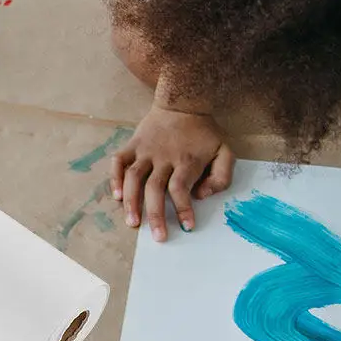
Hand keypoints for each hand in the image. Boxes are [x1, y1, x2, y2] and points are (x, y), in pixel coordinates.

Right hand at [112, 105, 233, 240]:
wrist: (182, 103)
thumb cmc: (204, 132)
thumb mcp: (225, 150)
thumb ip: (221, 176)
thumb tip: (202, 195)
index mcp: (187, 160)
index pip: (181, 189)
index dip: (184, 210)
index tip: (187, 227)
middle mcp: (163, 157)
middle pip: (155, 189)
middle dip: (156, 215)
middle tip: (158, 237)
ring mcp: (145, 151)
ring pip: (134, 178)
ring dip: (131, 202)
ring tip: (132, 222)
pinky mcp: (133, 145)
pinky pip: (118, 162)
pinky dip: (115, 178)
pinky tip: (117, 196)